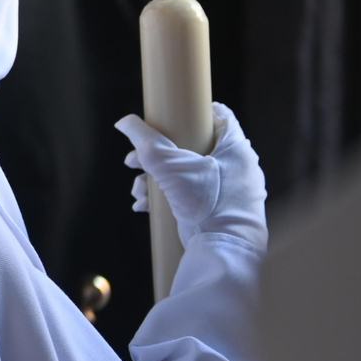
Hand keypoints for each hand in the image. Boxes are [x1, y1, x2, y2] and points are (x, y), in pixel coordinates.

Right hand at [115, 102, 267, 249]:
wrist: (223, 248)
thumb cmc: (204, 200)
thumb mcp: (167, 164)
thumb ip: (143, 139)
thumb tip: (124, 122)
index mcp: (234, 145)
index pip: (216, 114)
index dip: (189, 112)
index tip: (165, 117)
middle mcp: (236, 164)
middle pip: (190, 145)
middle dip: (154, 155)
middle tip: (133, 161)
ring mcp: (229, 188)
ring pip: (185, 172)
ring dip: (154, 178)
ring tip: (137, 191)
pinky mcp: (220, 209)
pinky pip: (190, 193)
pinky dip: (166, 195)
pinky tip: (144, 205)